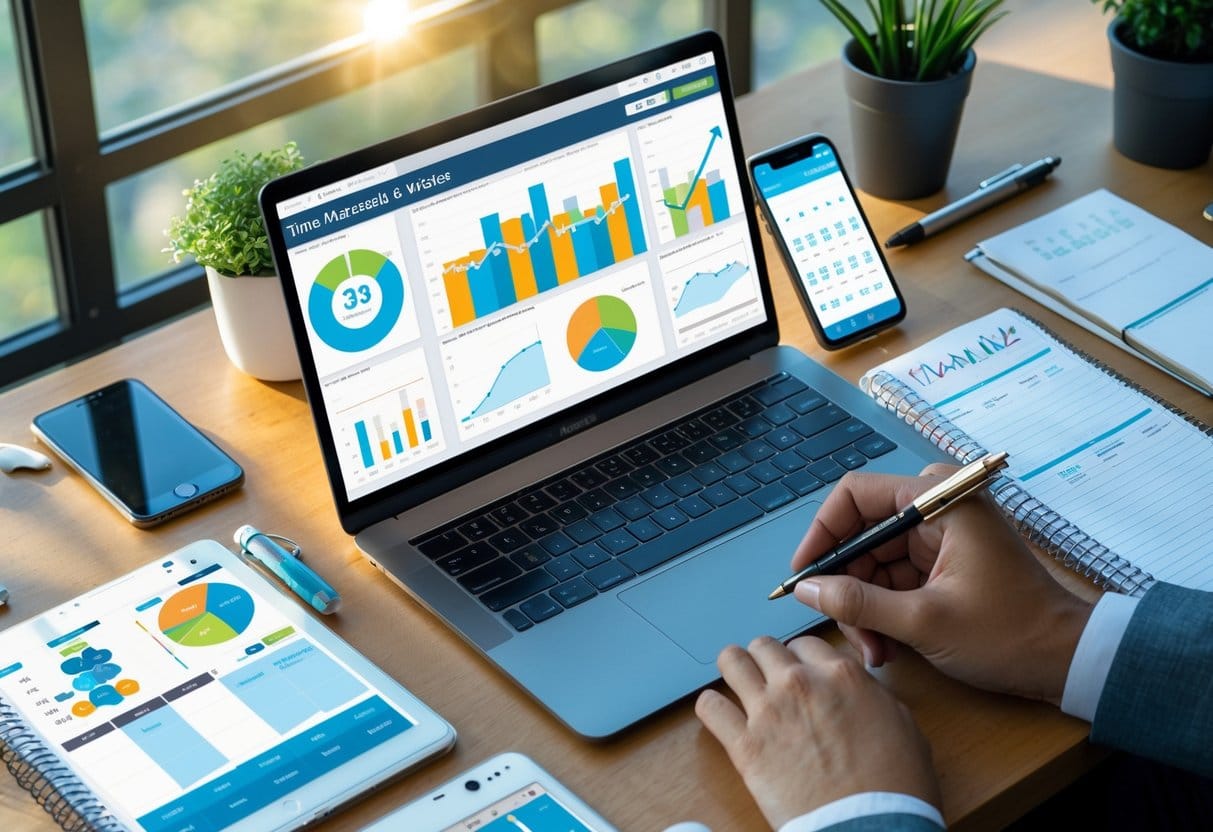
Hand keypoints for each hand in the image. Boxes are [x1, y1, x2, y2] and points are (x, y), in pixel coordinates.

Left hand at [696, 635, 939, 828]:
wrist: (869, 828)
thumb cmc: (894, 785)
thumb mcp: (902, 724)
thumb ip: (869, 695)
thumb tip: (855, 689)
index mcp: (840, 674)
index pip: (805, 643)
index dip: (803, 658)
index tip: (801, 671)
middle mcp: (799, 683)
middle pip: (765, 646)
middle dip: (767, 660)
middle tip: (769, 677)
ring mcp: (768, 711)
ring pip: (732, 661)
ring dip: (735, 669)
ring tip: (739, 683)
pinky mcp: (744, 745)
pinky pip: (710, 707)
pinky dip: (712, 707)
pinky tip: (720, 713)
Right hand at [790, 466, 1093, 704]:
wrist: (1068, 660)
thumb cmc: (1008, 634)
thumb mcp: (924, 623)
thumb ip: (858, 603)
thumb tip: (806, 589)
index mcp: (939, 500)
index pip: (854, 494)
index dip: (821, 534)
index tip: (803, 576)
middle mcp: (937, 506)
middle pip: (862, 532)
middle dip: (847, 584)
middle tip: (843, 627)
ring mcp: (941, 533)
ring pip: (874, 560)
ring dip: (865, 605)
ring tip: (873, 649)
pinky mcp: (943, 559)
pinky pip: (894, 576)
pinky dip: (884, 609)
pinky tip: (886, 645)